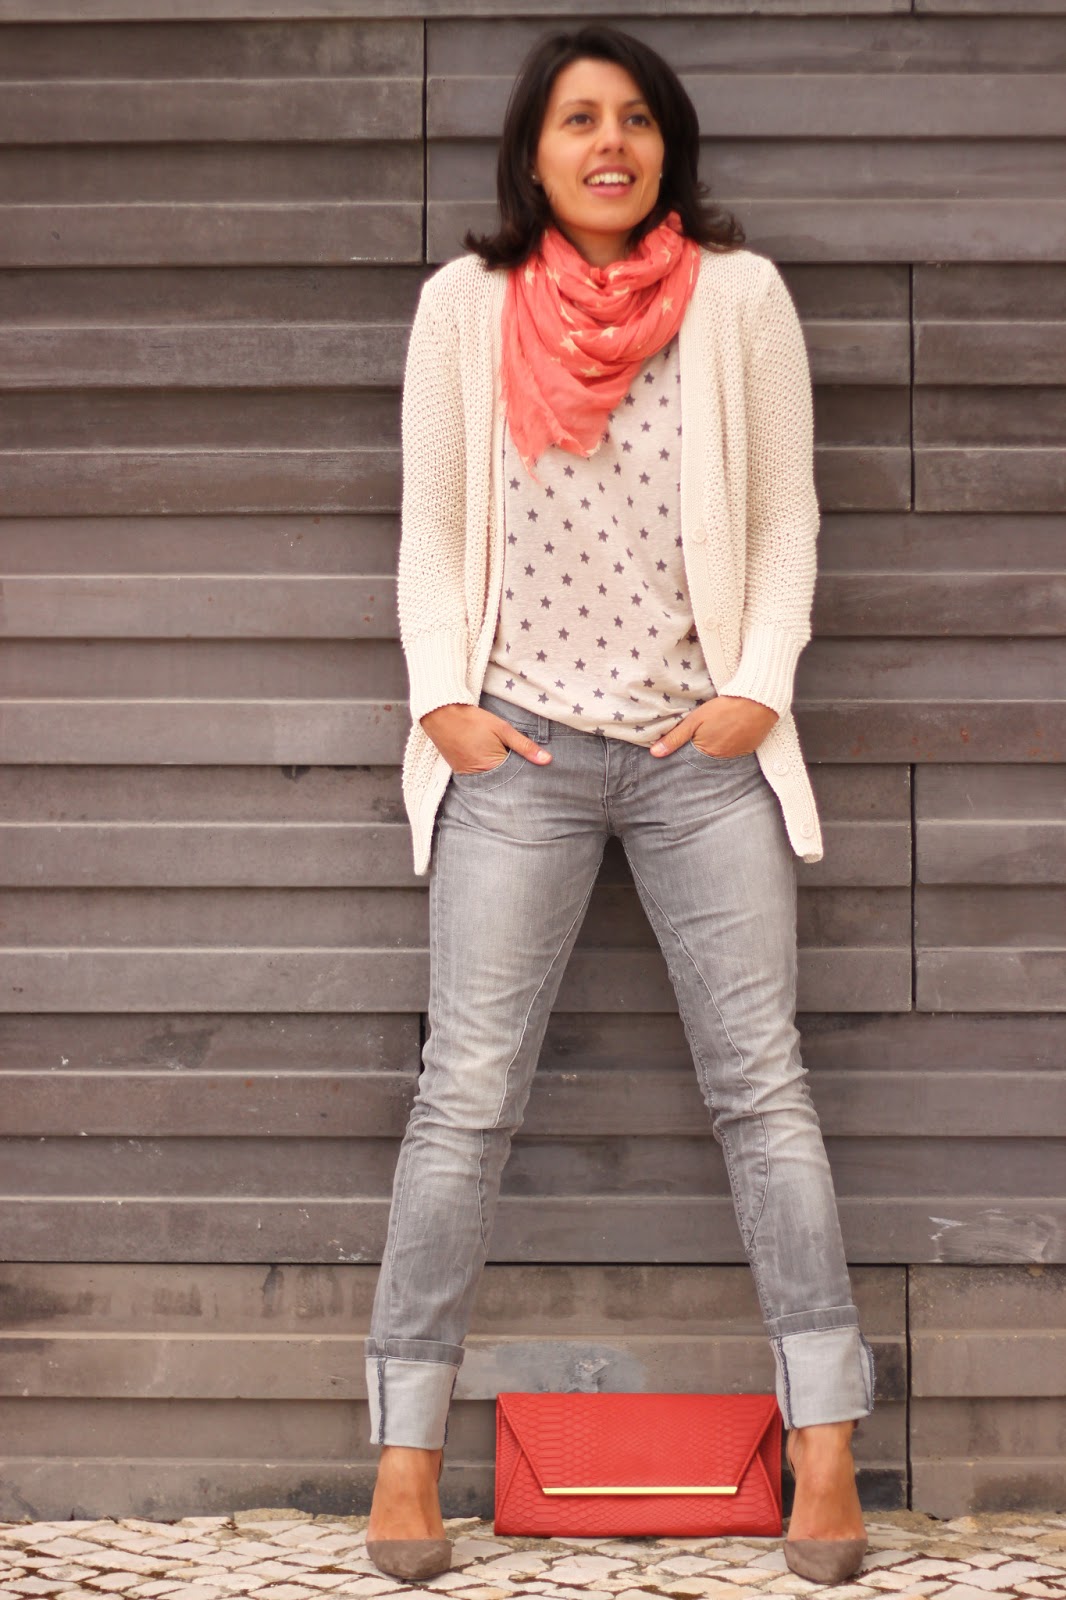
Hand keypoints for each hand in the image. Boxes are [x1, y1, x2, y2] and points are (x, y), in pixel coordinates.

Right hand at [420, 702, 552, 774]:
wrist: (440, 714)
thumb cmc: (473, 720)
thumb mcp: (503, 729)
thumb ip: (525, 746)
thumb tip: (547, 760)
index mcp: (493, 768)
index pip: (516, 779)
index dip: (525, 773)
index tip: (533, 770)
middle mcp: (480, 777)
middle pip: (503, 783)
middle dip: (512, 776)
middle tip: (515, 763)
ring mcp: (467, 776)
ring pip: (491, 780)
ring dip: (499, 773)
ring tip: (502, 761)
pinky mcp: (460, 771)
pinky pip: (478, 776)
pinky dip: (486, 771)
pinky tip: (488, 759)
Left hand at [649, 695, 777, 758]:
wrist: (757, 701)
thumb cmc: (723, 708)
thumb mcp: (694, 720)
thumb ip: (675, 738)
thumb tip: (654, 753)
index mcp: (706, 753)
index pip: (691, 758)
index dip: (689, 747)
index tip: (692, 736)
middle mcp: (721, 759)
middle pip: (707, 757)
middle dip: (704, 748)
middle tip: (709, 730)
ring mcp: (737, 755)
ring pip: (722, 754)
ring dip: (719, 745)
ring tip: (721, 729)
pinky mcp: (750, 749)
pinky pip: (736, 751)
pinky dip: (732, 743)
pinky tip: (732, 730)